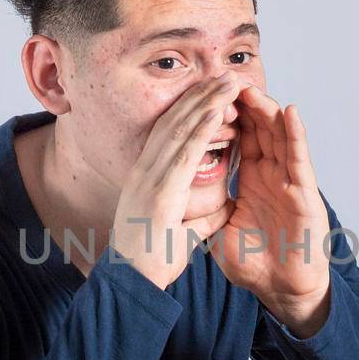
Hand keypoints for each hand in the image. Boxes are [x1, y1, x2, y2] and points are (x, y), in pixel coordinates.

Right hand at [110, 76, 242, 289]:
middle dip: (200, 95)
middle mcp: (145, 171)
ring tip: (228, 82)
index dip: (191, 109)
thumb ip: (202, 216)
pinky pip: (184, 152)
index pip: (170, 134)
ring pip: (180, 129)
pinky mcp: (161, 191)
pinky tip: (218, 110)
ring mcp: (150, 179)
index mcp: (147, 178)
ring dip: (206, 102)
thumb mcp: (183, 233)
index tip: (212, 92)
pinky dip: (201, 128)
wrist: (131, 284)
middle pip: (175, 122)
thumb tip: (225, 205)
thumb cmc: (151, 263)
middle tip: (224, 75)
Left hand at [211, 85, 331, 334]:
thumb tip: (178, 203)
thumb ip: (208, 211)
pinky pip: (301, 159)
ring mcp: (291, 182)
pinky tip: (290, 113)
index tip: (207, 92)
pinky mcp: (306, 195)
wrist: (283, 290)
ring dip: (268, 110)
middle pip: (259, 129)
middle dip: (244, 103)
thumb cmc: (258, 263)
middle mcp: (273, 176)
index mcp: (253, 180)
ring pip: (280, 136)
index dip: (224, 116)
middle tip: (226, 77)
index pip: (239, 138)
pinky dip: (297, 135)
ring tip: (252, 87)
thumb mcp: (222, 232)